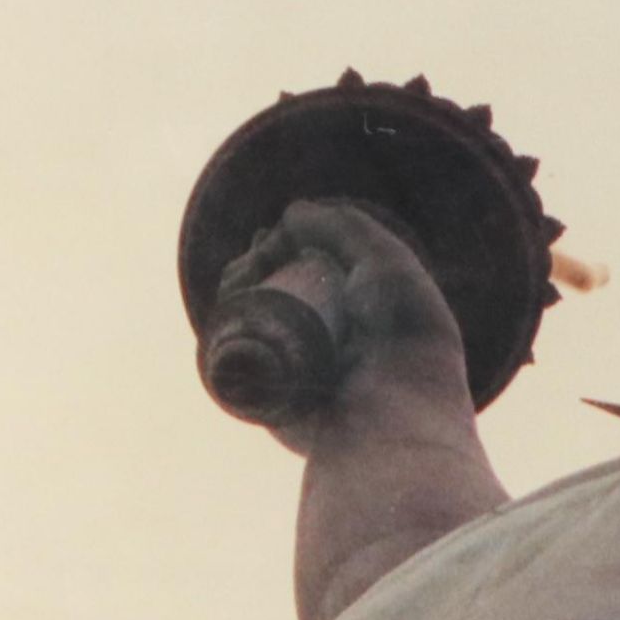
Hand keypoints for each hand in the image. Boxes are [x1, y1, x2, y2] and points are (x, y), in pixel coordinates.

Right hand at [212, 199, 478, 457]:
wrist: (392, 404)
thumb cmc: (399, 333)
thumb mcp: (385, 261)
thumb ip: (344, 227)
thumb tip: (291, 216)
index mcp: (352, 317)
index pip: (300, 274)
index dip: (276, 250)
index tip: (270, 240)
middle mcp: (321, 346)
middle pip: (267, 294)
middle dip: (248, 269)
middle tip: (252, 264)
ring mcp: (293, 373)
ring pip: (246, 322)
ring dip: (232, 293)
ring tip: (239, 281)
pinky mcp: (268, 400)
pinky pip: (232, 360)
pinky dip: (221, 328)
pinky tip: (226, 304)